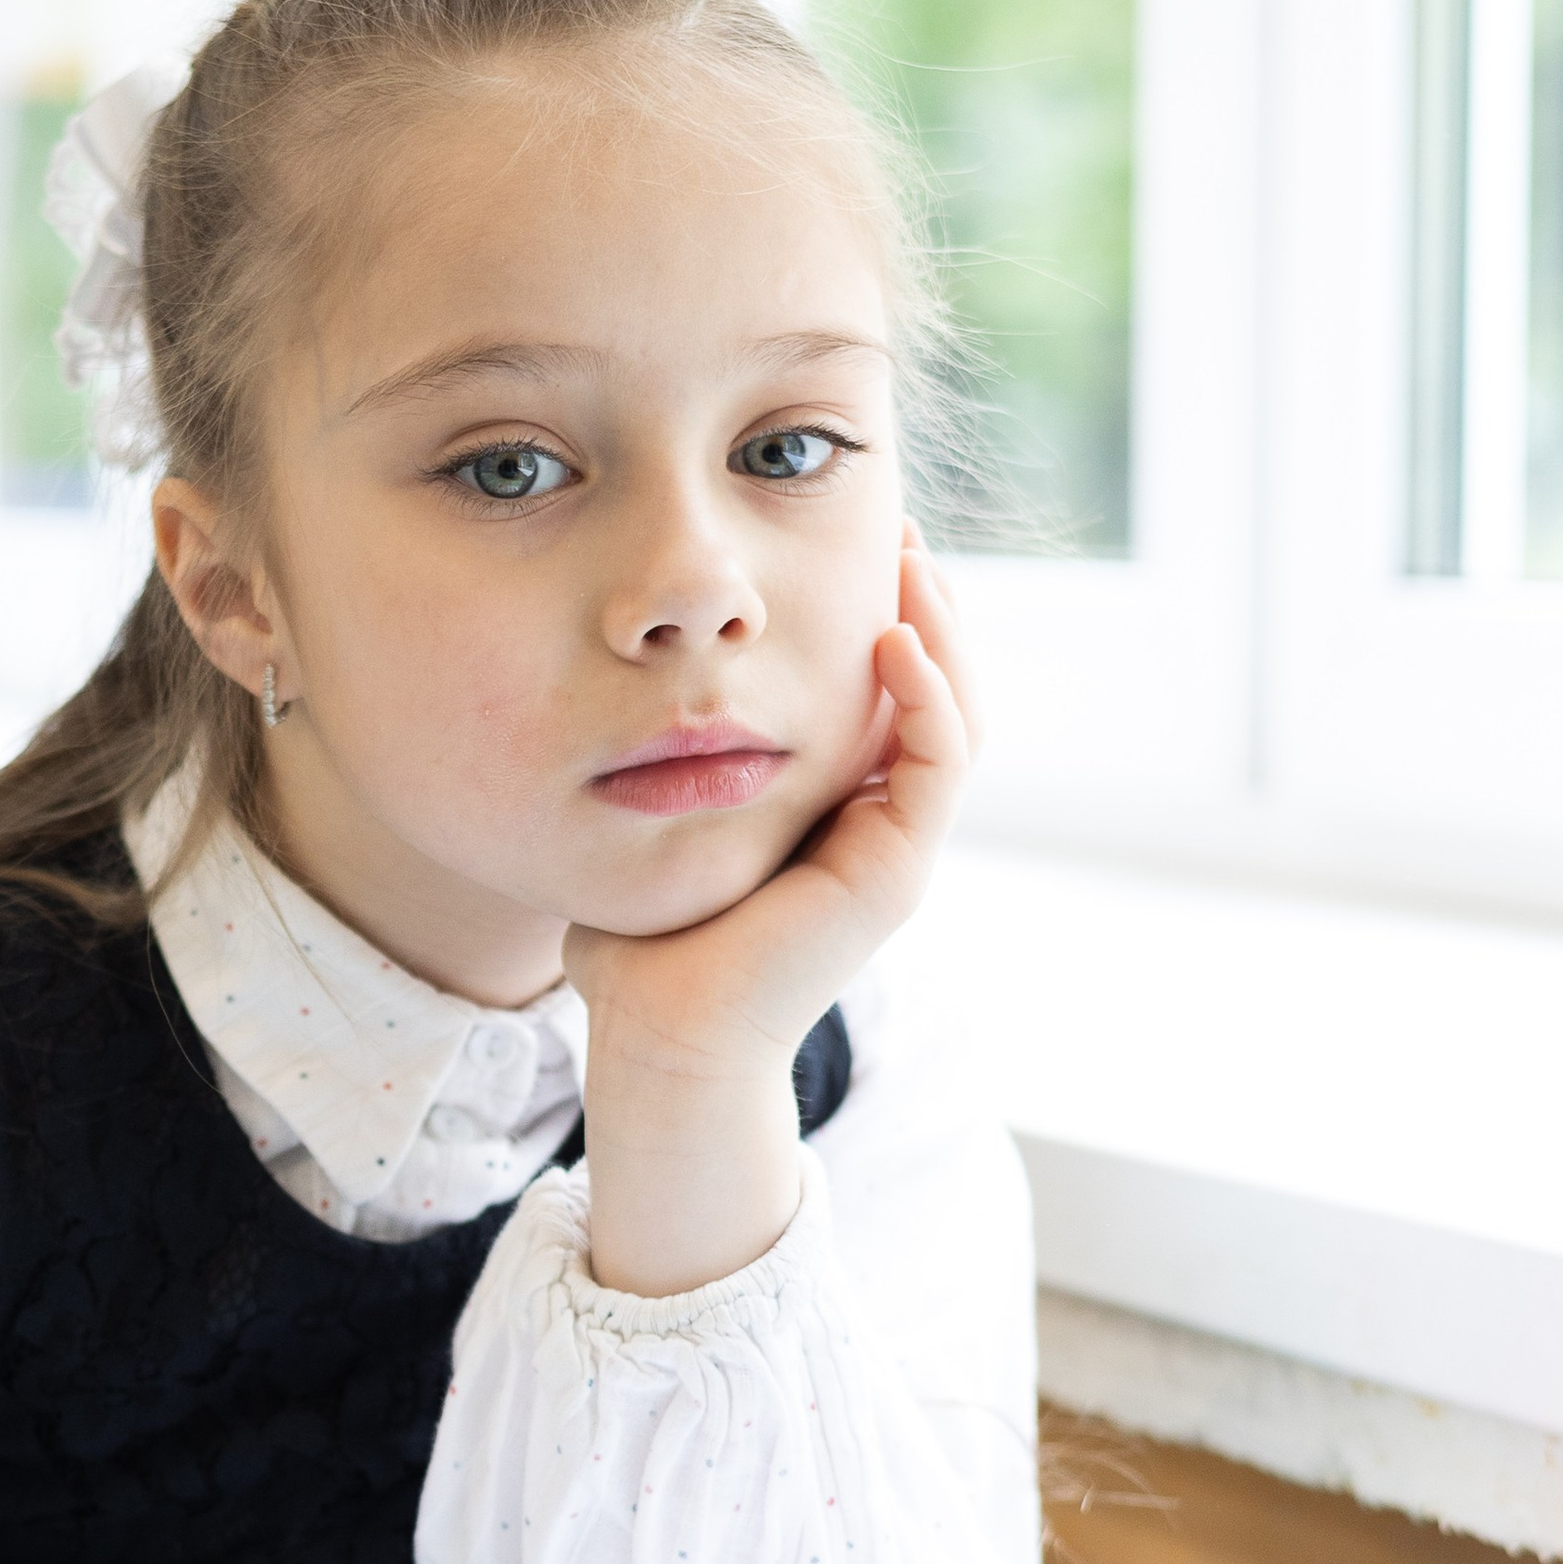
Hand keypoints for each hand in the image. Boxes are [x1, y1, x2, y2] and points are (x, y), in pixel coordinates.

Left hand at [565, 546, 978, 1296]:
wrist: (658, 1038)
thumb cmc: (640, 950)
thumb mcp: (653, 822)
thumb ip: (654, 767)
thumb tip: (608, 699)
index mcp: (829, 812)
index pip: (879, 695)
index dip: (877, 615)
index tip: (846, 542)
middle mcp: (875, 826)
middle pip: (932, 692)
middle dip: (921, 603)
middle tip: (898, 525)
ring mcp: (893, 849)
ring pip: (954, 716)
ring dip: (940, 632)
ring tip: (910, 557)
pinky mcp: (896, 872)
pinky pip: (938, 763)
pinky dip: (926, 695)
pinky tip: (892, 635)